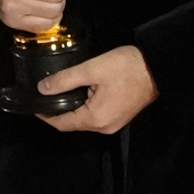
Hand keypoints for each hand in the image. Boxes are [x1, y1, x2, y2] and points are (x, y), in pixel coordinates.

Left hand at [37, 44, 157, 133]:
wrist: (159, 66)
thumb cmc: (127, 67)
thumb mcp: (92, 69)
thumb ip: (64, 80)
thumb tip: (42, 88)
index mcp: (95, 119)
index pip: (61, 124)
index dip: (45, 115)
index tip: (34, 104)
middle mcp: (104, 127)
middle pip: (72, 123)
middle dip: (57, 111)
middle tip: (45, 94)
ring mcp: (114, 123)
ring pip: (84, 119)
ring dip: (72, 108)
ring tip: (60, 91)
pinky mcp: (120, 116)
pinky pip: (95, 115)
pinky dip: (85, 107)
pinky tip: (80, 93)